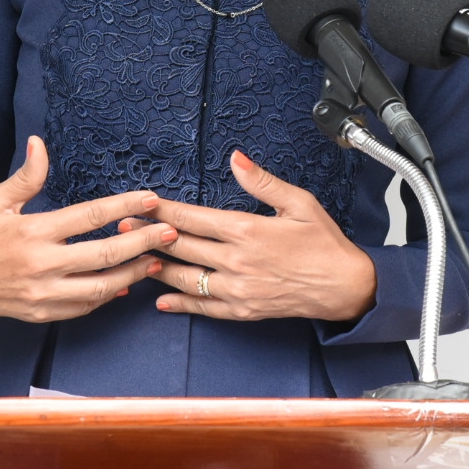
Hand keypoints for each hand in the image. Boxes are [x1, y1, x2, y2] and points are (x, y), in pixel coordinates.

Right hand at [0, 135, 177, 322]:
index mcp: (33, 232)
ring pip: (100, 287)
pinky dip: (106, 296)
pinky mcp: (41, 313)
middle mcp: (41, 265)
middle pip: (104, 255)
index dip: (124, 207)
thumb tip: (39, 144)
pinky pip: (83, 307)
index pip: (89, 217)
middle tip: (171, 233)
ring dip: (132, 274)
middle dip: (143, 243)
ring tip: (155, 260)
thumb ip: (24, 177)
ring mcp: (43, 294)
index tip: (151, 198)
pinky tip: (123, 284)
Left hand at [122, 150, 376, 322]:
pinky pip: (205, 308)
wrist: (346, 287)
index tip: (141, 203)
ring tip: (134, 258)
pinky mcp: (244, 310)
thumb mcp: (299, 202)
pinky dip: (181, 304)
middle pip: (182, 247)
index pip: (193, 218)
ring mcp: (238, 290)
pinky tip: (162, 301)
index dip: (163, 210)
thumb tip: (236, 158)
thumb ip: (262, 182)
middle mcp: (237, 262)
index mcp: (248, 231)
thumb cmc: (325, 243)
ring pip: (187, 279)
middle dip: (149, 235)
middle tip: (122, 226)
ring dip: (158, 268)